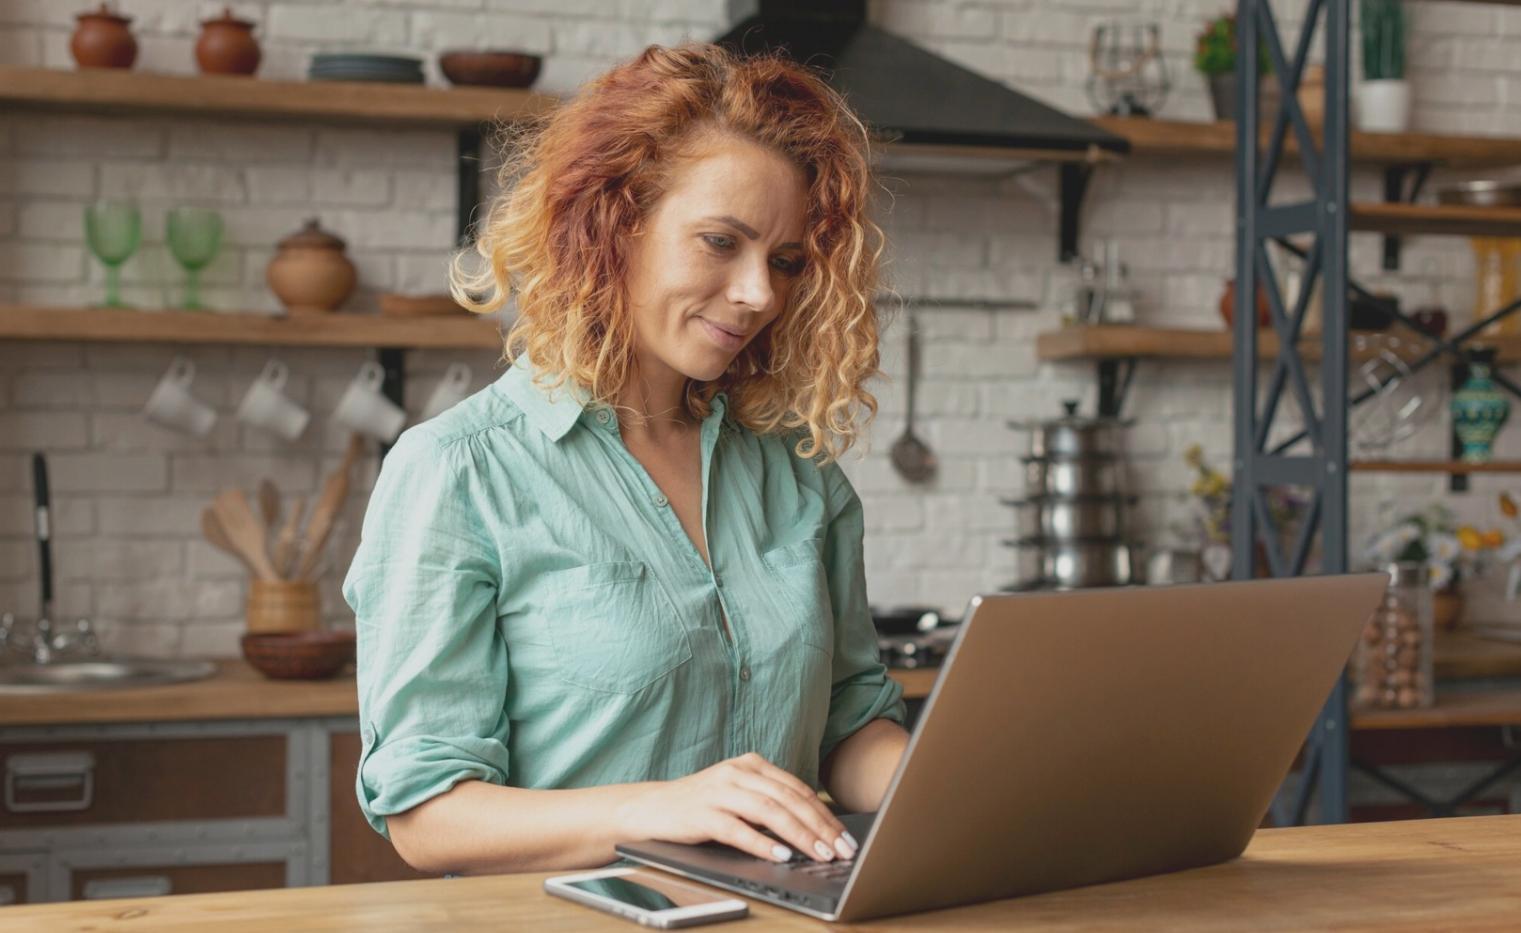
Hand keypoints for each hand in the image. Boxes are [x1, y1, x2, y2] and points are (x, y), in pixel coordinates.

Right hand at [617, 753, 858, 863]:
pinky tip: (780, 855)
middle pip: (788, 799)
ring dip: (799, 835)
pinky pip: (737, 829)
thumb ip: (768, 802)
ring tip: (820, 854)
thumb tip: (814, 829)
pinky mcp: (702, 814)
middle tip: (841, 850)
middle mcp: (737, 773)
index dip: (824, 813)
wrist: (649, 808)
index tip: (845, 837)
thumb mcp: (737, 794)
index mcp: (750, 764)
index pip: (797, 789)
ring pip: (769, 812)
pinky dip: (762, 843)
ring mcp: (719, 791)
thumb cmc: (699, 806)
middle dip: (820, 827)